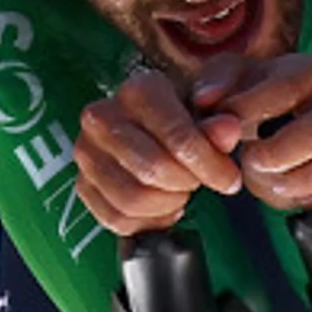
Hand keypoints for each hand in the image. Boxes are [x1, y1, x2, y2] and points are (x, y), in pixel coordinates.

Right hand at [74, 70, 245, 235]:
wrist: (148, 128)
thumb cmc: (182, 120)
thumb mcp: (207, 115)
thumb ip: (219, 125)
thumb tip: (228, 130)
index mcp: (138, 91)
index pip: (179, 138)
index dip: (211, 167)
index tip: (230, 181)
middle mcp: (102, 117)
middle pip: (155, 170)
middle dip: (187, 184)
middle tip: (197, 182)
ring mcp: (86, 152)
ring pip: (134, 199)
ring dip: (167, 204)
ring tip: (179, 192)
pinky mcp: (82, 184)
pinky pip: (116, 219)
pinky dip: (146, 220)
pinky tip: (161, 206)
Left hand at [192, 55, 311, 213]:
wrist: (261, 134)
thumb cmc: (244, 105)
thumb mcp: (220, 86)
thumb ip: (212, 87)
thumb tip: (210, 99)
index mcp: (306, 72)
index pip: (287, 89)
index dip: (251, 112)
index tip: (228, 128)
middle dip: (279, 153)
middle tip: (252, 162)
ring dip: (302, 180)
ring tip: (274, 181)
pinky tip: (299, 196)